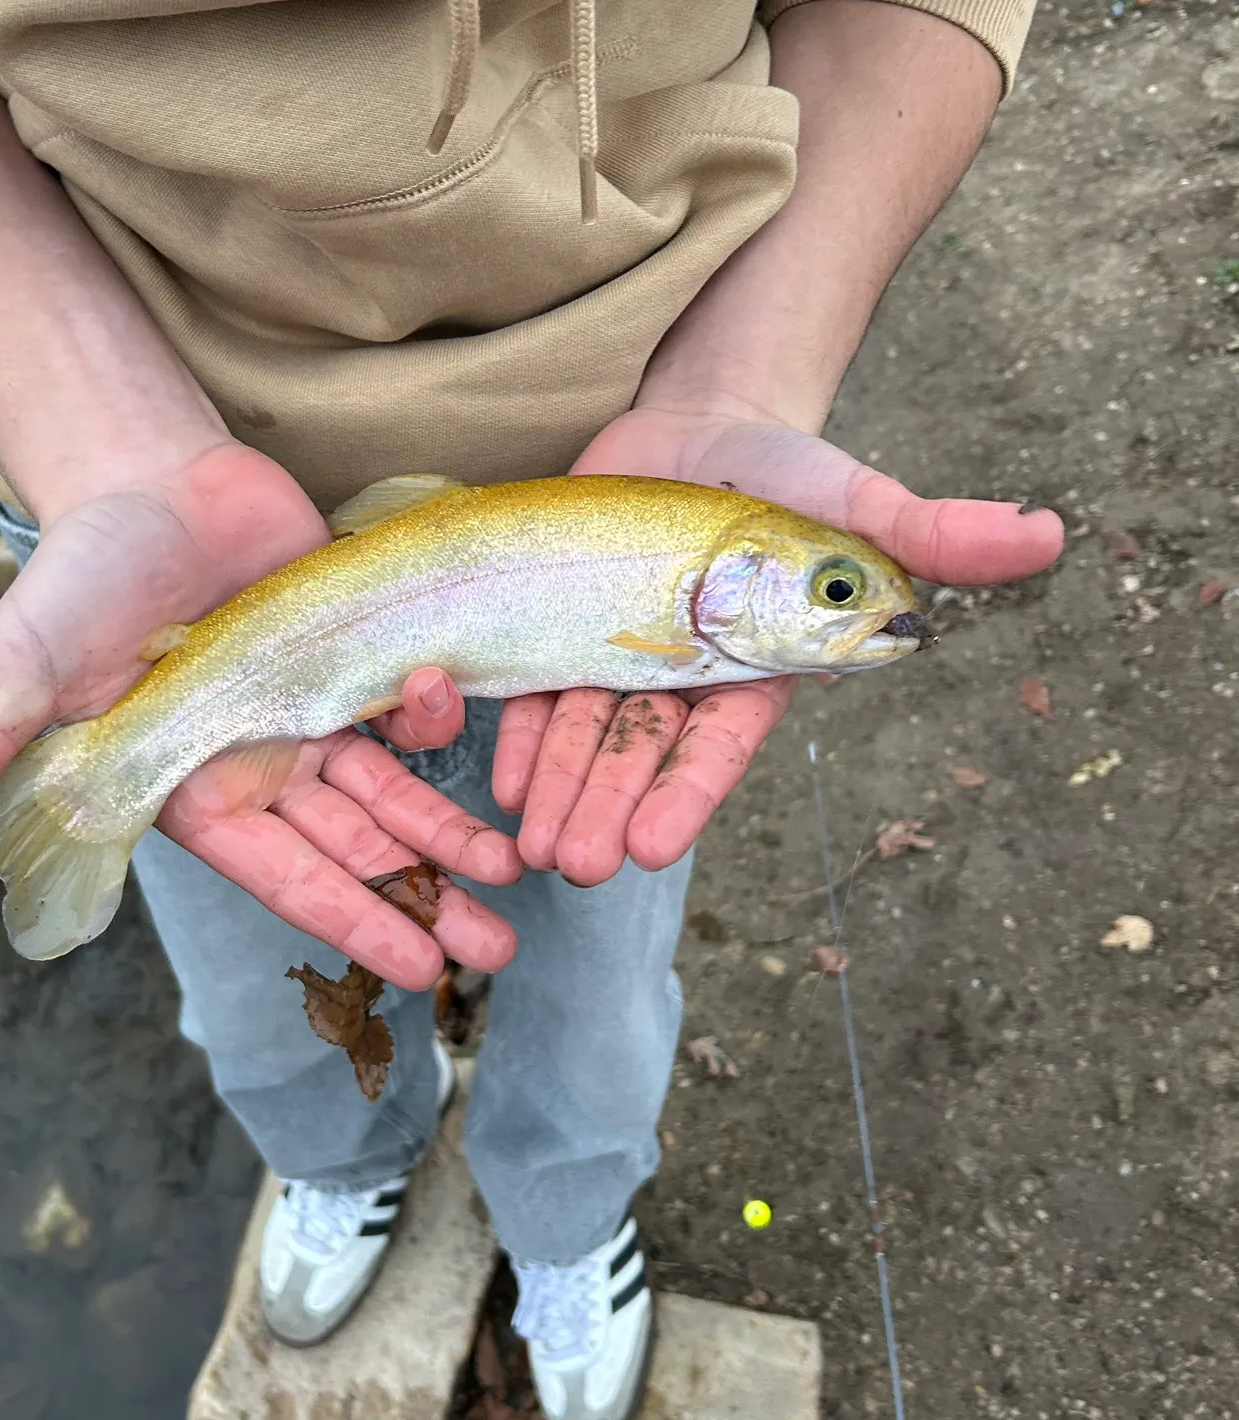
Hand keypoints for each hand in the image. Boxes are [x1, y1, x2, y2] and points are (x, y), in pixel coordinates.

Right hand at [0, 441, 520, 987]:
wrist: (143, 478)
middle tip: (496, 953)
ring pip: (392, 798)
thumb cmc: (75, 576)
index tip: (414, 969)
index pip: (282, 873)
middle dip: (421, 904)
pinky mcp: (348, 664)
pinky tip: (500, 775)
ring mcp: (309, 718)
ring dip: (453, 844)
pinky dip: (449, 748)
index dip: (348, 918)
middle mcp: (258, 769)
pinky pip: (405, 721)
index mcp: (189, 790)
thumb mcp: (12, 669)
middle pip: (353, 852)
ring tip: (521, 883)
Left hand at [492, 404, 1064, 883]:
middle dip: (608, 809)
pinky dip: (520, 732)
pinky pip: (537, 688)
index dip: (685, 794)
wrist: (700, 427)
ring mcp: (620, 657)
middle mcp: (683, 678)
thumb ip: (931, 532)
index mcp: (753, 671)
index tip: (652, 848)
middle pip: (640, 753)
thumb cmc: (789, 473)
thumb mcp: (856, 501)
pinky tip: (501, 780)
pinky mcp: (567, 627)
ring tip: (532, 847)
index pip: (719, 746)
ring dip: (560, 791)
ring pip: (585, 733)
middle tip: (574, 865)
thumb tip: (1046, 534)